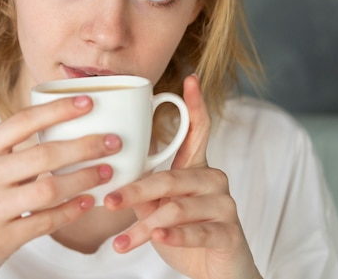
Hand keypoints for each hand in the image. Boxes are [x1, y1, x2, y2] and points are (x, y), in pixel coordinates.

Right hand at [0, 95, 120, 278]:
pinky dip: (71, 211)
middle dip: (85, 146)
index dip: (58, 109)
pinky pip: (44, 222)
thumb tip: (63, 126)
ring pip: (48, 189)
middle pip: (43, 155)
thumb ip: (12, 149)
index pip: (22, 121)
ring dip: (84, 179)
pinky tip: (88, 202)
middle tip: (113, 142)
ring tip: (107, 172)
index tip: (90, 101)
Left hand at [104, 75, 261, 278]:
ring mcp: (224, 206)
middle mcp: (214, 180)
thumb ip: (144, 189)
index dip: (196, 105)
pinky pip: (197, 231)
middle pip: (172, 177)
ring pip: (178, 208)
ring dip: (144, 226)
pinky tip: (157, 238)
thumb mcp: (159, 208)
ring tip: (121, 241)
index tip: (190, 78)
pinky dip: (173, 235)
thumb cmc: (185, 232)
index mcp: (197, 168)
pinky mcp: (229, 233)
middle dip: (136, 190)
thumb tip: (109, 176)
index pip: (200, 131)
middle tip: (108, 200)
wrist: (216, 272)